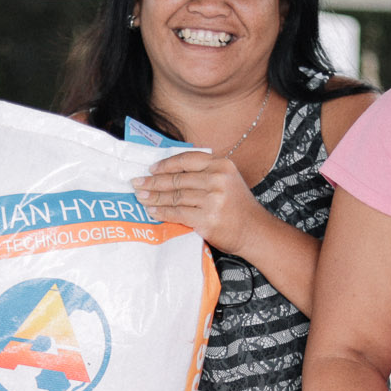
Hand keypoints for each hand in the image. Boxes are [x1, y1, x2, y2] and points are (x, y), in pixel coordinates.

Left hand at [132, 149, 266, 255]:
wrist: (254, 231)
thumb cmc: (237, 206)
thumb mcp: (227, 180)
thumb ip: (204, 173)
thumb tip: (169, 172)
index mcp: (222, 165)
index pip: (187, 160)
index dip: (166, 164)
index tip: (151, 169)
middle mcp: (217, 180)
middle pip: (177, 179)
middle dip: (153, 182)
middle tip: (137, 183)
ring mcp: (213, 200)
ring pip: (175, 196)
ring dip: (154, 197)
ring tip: (140, 197)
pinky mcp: (207, 219)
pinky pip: (178, 213)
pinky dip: (162, 212)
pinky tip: (152, 211)